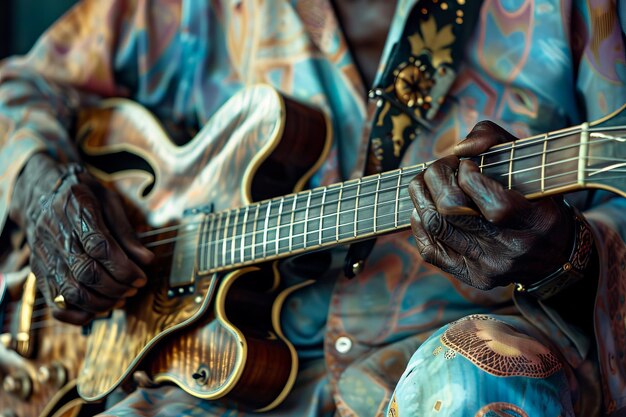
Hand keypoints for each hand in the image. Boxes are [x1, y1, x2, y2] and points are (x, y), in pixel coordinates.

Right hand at [9, 153, 152, 324]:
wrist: (41, 191)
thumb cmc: (83, 196)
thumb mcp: (109, 200)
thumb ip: (126, 231)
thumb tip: (147, 260)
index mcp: (77, 210)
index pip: (99, 246)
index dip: (123, 267)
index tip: (141, 277)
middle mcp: (55, 234)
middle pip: (86, 272)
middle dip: (116, 287)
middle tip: (135, 288)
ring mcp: (44, 255)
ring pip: (70, 290)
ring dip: (100, 302)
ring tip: (121, 298)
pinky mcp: (38, 270)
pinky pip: (53, 300)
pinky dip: (75, 313)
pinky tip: (95, 312)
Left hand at [408, 121, 574, 289]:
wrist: (553, 254)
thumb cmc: (536, 197)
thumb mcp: (529, 161)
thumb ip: (494, 139)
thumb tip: (459, 148)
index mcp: (537, 220)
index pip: (494, 205)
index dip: (469, 176)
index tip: (468, 165)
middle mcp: (512, 249)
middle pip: (453, 211)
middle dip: (436, 178)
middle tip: (443, 167)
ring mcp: (488, 266)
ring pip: (435, 225)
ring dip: (422, 194)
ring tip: (430, 182)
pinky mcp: (470, 276)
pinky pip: (428, 248)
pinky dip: (420, 221)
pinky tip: (429, 207)